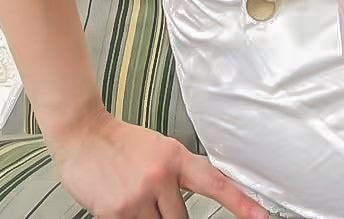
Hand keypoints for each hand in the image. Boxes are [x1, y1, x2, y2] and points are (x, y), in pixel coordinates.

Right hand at [46, 106, 270, 218]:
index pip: (214, 183)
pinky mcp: (117, 214)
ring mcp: (138, 197)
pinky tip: (117, 200)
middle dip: (168, 214)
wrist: (82, 134)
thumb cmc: (121, 143)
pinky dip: (127, 218)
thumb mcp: (158, 149)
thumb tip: (190, 203)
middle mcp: (160, 177)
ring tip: (131, 194)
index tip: (261, 216)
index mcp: (175, 157)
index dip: (240, 202)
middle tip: (148, 194)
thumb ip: (176, 174)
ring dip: (147, 218)